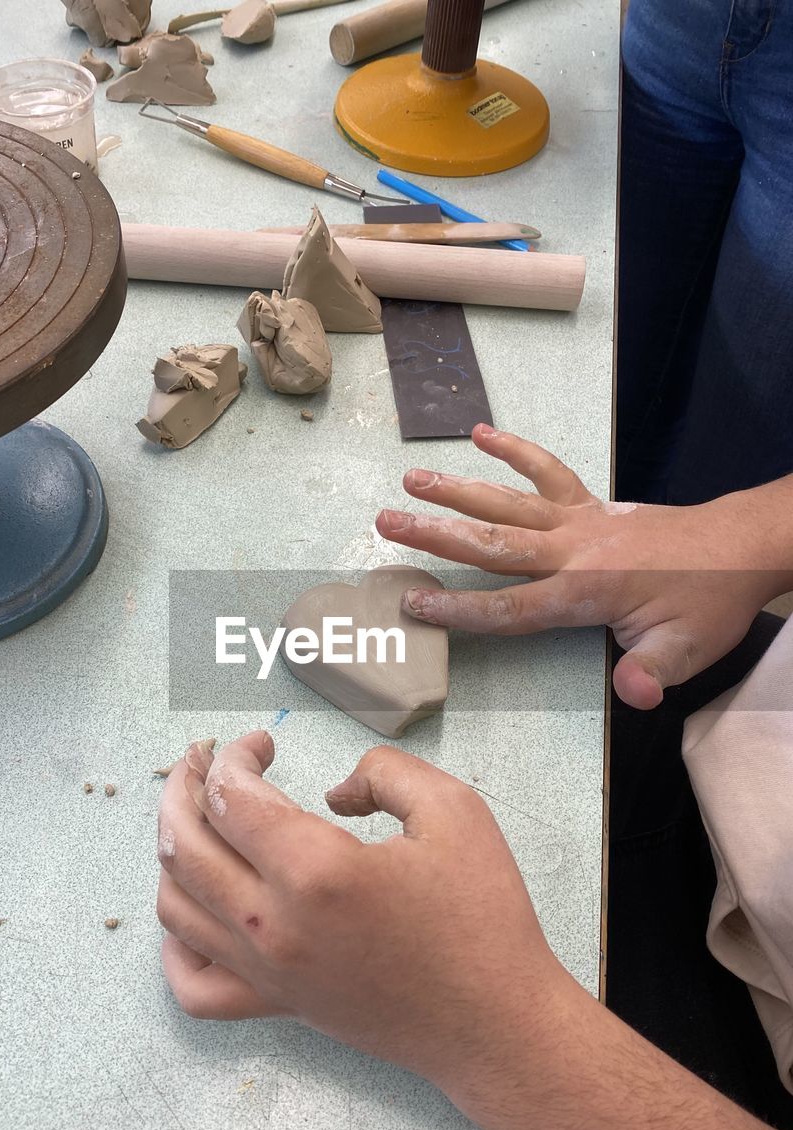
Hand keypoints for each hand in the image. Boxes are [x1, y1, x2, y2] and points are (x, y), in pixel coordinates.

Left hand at [157, 732, 566, 1094]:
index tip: (263, 741)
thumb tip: (335, 790)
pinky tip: (196, 909)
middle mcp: (273, 923)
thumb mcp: (453, 811)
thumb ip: (384, 772)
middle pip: (183, 843)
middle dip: (183, 787)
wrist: (494, 1023)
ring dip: (171, 849)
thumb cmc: (481, 917)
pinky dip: (174, 946)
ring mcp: (267, 972)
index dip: (236, 755)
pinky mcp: (275, 1007)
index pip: (233, 795)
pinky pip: (193, 985)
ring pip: (174, 905)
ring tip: (194, 818)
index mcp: (314, 869)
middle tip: (201, 760)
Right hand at [375, 423, 788, 709]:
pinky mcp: (590, 503)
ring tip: (410, 480)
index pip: (510, 607)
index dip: (460, 610)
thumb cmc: (710, 601)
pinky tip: (480, 434)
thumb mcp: (690, 649)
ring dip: (458, 491)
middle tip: (387, 525)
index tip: (414, 605)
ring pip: (507, 502)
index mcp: (586, 590)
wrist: (741, 546)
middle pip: (492, 544)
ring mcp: (578, 520)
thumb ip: (653, 674)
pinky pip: (547, 470)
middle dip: (436, 536)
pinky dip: (515, 449)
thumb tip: (631, 695)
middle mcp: (572, 549)